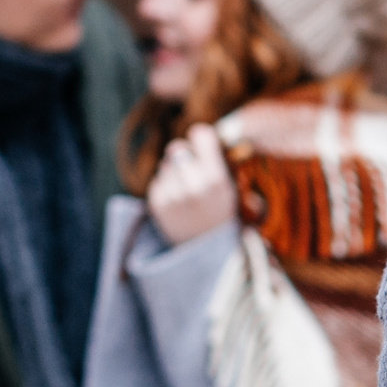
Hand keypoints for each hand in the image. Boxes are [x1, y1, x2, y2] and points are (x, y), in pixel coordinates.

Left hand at [146, 124, 237, 246]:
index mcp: (215, 179)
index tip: (203, 146)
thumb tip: (198, 132)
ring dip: (174, 172)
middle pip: (176, 148)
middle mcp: (192, 185)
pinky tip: (177, 202)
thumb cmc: (220, 214)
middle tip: (191, 169)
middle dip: (183, 155)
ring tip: (186, 191)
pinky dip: (166, 188)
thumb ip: (215, 161)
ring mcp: (172, 195)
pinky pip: (157, 181)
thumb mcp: (230, 188)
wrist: (207, 254)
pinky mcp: (156, 204)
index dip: (200, 138)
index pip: (199, 134)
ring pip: (165, 165)